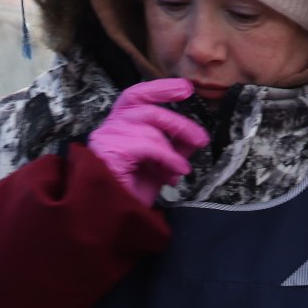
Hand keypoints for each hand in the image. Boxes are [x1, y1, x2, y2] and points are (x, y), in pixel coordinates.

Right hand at [85, 78, 206, 204]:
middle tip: (201, 138)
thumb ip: (174, 148)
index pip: (137, 95)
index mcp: (120, 126)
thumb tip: (195, 137)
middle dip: (178, 122)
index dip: (161, 88)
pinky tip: (175, 173)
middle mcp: (109, 127)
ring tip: (182, 169)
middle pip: (147, 108)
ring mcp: (106, 138)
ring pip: (149, 127)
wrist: (110, 219)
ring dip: (173, 148)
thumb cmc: (131, 193)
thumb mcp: (160, 166)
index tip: (186, 87)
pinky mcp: (108, 151)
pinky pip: (147, 145)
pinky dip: (167, 158)